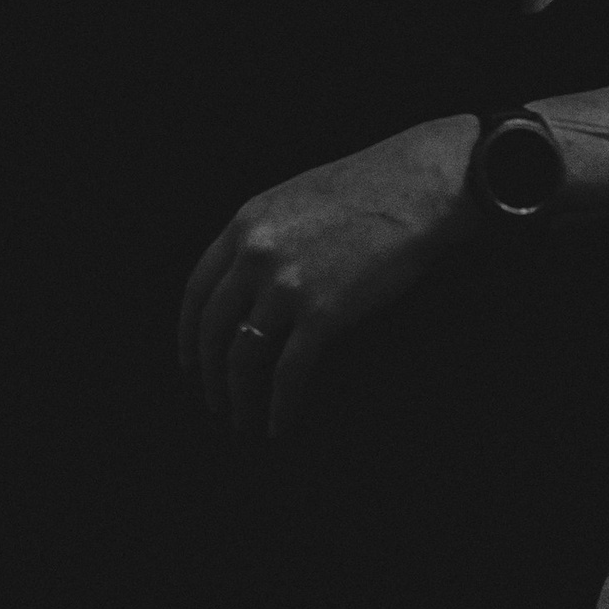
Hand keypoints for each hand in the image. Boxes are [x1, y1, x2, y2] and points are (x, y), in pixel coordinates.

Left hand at [179, 113, 476, 438]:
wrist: (420, 184)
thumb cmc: (370, 185)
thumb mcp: (298, 196)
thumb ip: (265, 235)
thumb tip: (246, 284)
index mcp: (247, 222)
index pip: (197, 289)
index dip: (188, 332)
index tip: (189, 361)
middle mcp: (257, 253)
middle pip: (213, 330)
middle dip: (210, 375)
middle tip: (215, 402)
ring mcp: (287, 284)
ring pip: (243, 358)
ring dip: (240, 399)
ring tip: (245, 422)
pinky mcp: (322, 313)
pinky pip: (287, 374)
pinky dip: (280, 406)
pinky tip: (279, 425)